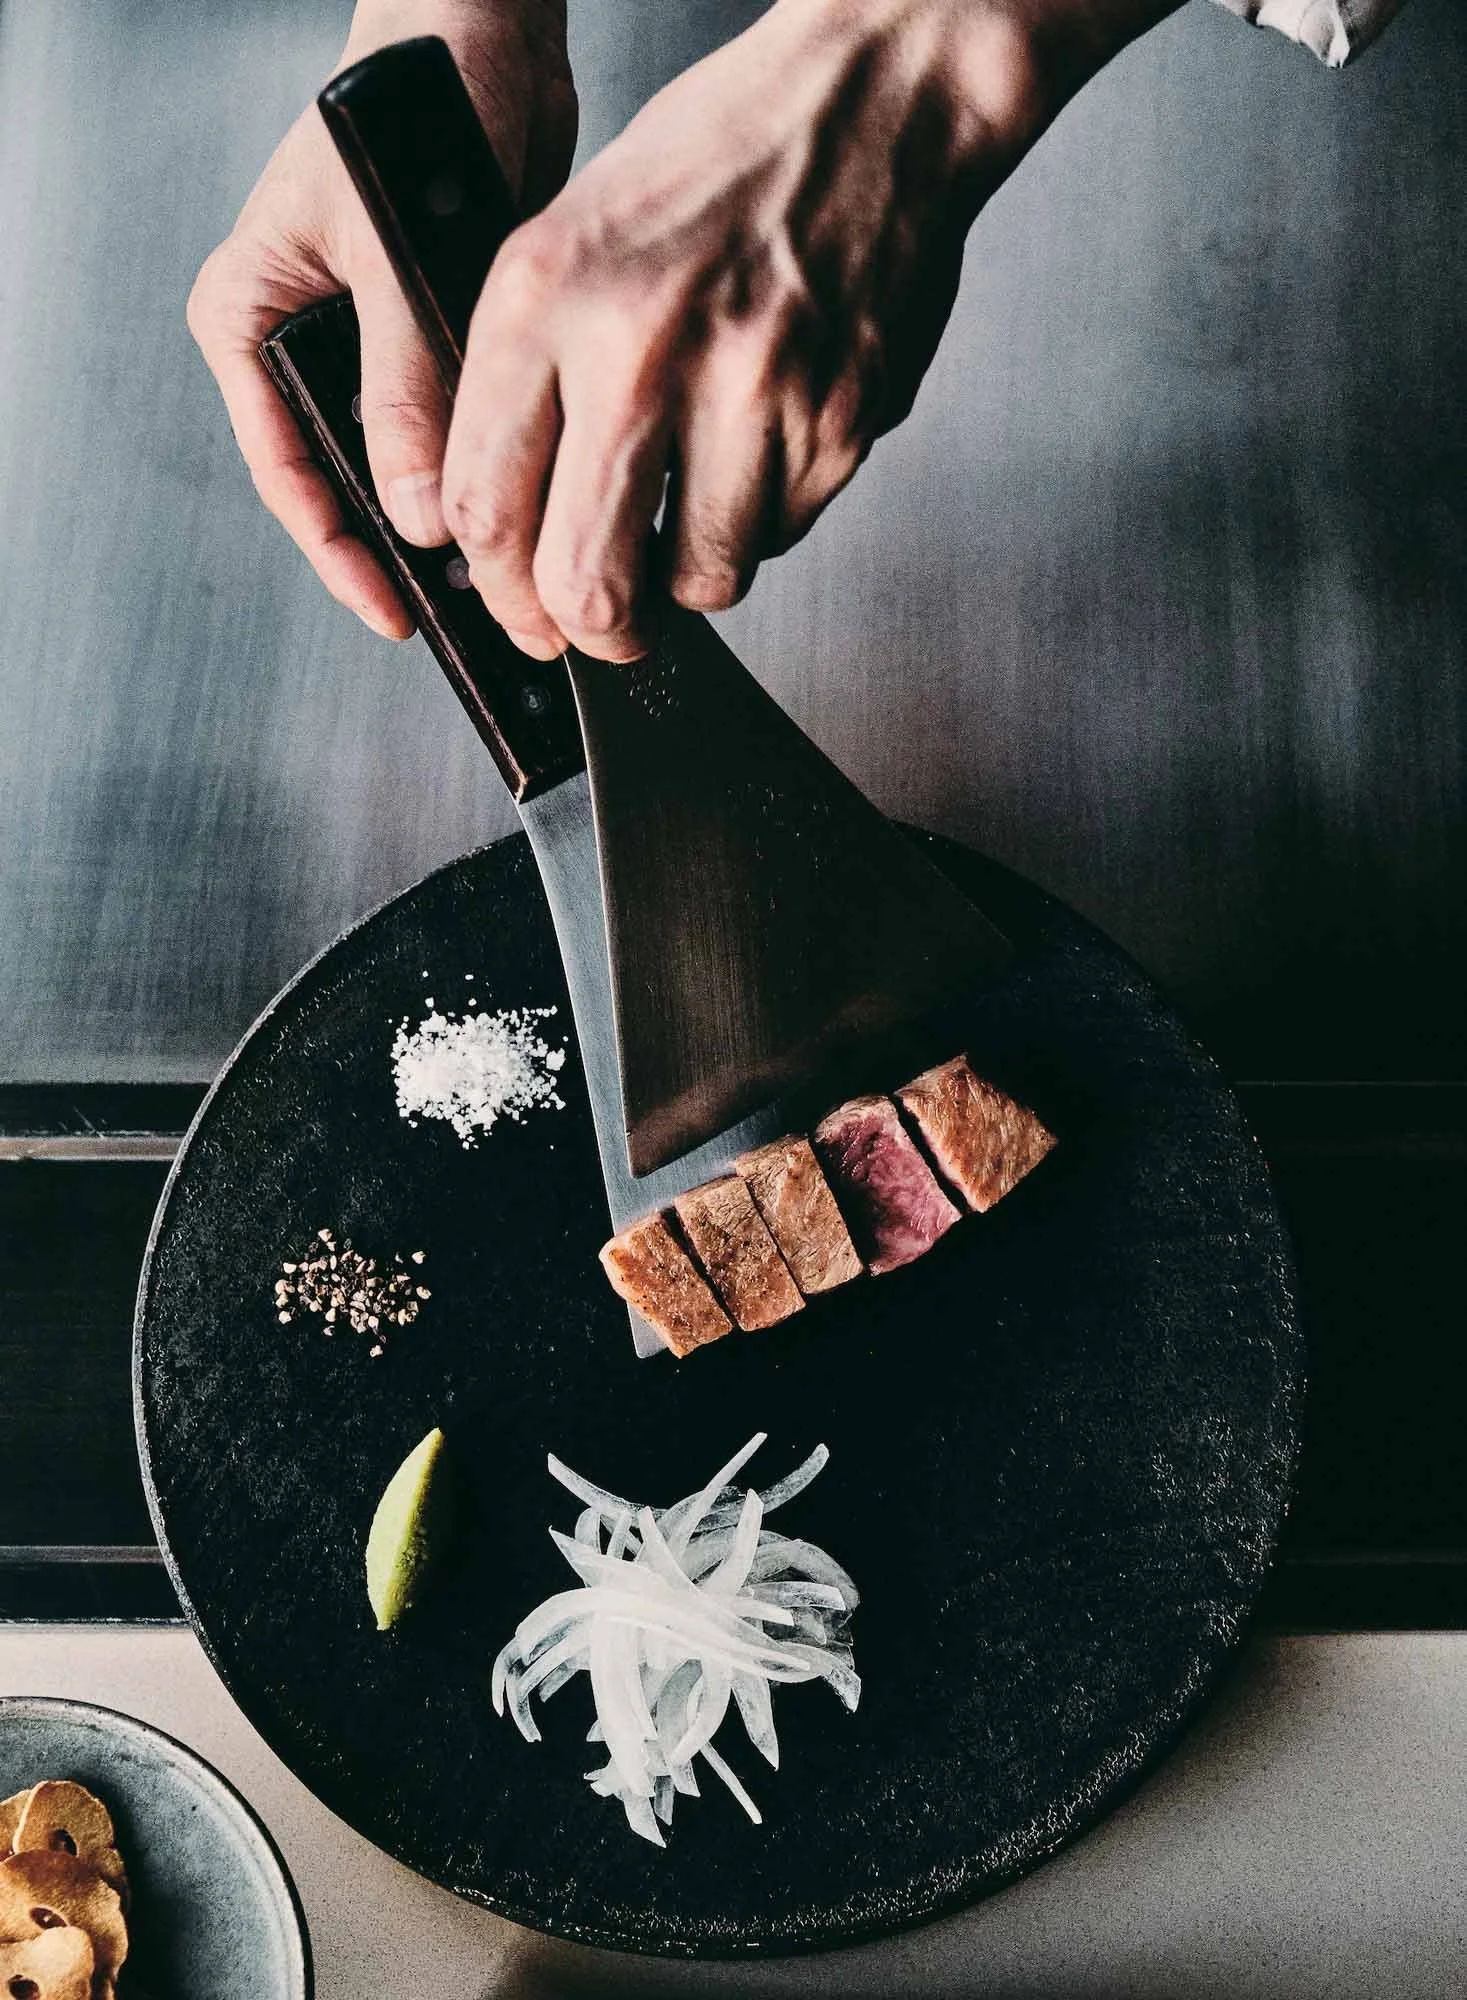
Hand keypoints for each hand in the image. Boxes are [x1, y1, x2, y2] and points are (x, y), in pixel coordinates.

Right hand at [187, 0, 575, 637]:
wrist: (479, 31)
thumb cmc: (410, 102)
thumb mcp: (394, 257)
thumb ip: (406, 385)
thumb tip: (416, 508)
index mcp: (251, 319)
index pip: (286, 468)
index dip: (341, 552)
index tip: (395, 611)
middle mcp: (304, 341)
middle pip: (347, 478)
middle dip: (405, 549)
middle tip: (468, 612)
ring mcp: (369, 344)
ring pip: (407, 461)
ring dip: (454, 516)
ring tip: (504, 577)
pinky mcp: (432, 336)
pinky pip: (456, 426)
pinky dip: (488, 468)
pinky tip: (528, 510)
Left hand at [445, 0, 1176, 661]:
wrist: (871, 104)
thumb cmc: (715, 167)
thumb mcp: (566, 238)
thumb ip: (523, 380)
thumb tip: (499, 526)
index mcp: (546, 295)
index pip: (484, 506)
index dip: (499, 592)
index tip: (517, 608)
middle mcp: (640, 348)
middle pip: (587, 583)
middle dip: (590, 632)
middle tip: (602, 624)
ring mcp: (748, 393)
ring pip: (698, 582)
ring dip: (688, 576)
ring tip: (689, 515)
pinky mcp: (835, 424)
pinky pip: (780, 537)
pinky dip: (763, 520)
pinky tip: (760, 448)